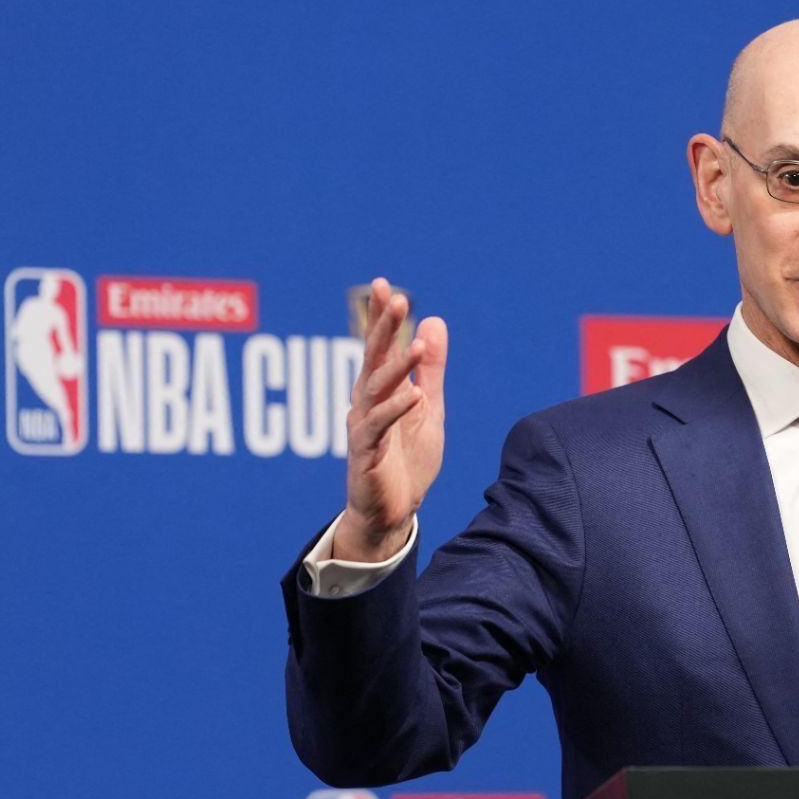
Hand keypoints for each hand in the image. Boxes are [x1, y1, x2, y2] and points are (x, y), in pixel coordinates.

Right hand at [337, 277, 446, 561]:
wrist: (392, 513)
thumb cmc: (406, 460)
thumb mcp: (428, 408)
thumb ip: (430, 369)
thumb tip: (434, 322)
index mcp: (379, 391)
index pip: (380, 347)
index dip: (382, 317)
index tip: (384, 285)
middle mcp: (365, 403)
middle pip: (372, 359)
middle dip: (383, 328)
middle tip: (395, 298)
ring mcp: (364, 427)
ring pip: (375, 388)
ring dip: (395, 366)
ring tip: (416, 344)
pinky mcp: (366, 454)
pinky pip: (379, 427)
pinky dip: (396, 409)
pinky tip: (414, 396)